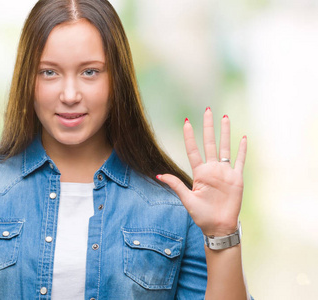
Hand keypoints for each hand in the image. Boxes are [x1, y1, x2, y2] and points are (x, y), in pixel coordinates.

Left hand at [157, 107, 246, 235]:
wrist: (218, 227)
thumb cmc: (201, 215)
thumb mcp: (187, 199)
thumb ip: (176, 184)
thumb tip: (158, 174)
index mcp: (199, 173)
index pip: (193, 150)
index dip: (189, 136)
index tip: (186, 122)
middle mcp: (212, 169)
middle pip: (209, 143)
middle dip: (208, 127)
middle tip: (207, 110)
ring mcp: (225, 173)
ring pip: (225, 147)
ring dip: (225, 132)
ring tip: (224, 117)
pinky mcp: (236, 179)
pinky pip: (240, 161)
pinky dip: (242, 150)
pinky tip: (243, 138)